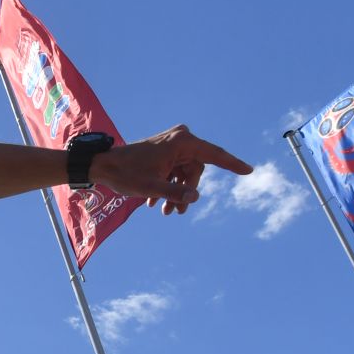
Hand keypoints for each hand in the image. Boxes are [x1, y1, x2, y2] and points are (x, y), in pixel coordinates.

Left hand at [93, 125, 250, 215]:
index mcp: (182, 142)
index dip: (233, 164)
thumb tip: (195, 198)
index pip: (214, 155)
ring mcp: (172, 145)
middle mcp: (180, 139)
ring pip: (185, 173)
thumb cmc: (125, 174)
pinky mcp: (165, 151)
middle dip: (187, 192)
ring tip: (166, 213)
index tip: (249, 171)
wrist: (103, 165)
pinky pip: (175, 171)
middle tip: (176, 214)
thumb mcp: (151, 188)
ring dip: (177, 193)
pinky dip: (168, 186)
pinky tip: (155, 203)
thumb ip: (174, 193)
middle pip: (196, 170)